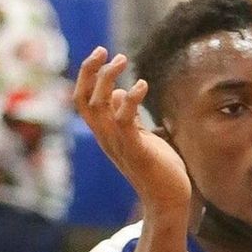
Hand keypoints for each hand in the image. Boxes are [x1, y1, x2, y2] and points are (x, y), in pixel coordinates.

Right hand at [74, 47, 191, 220]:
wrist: (168, 200)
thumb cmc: (157, 167)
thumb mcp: (138, 136)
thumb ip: (126, 116)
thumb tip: (118, 92)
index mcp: (105, 133)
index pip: (83, 100)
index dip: (87, 76)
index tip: (101, 54)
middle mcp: (106, 137)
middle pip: (83, 99)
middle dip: (90, 72)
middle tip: (107, 51)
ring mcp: (118, 144)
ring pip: (98, 106)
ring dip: (107, 79)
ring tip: (123, 60)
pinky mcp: (135, 150)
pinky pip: (124, 120)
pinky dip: (130, 99)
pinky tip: (142, 85)